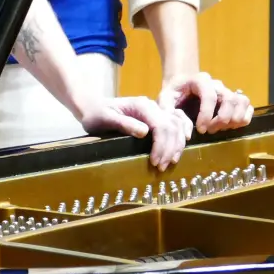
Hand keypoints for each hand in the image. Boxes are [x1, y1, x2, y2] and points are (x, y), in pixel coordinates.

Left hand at [77, 95, 192, 170]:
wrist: (92, 107)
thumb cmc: (96, 115)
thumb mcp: (105, 119)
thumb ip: (124, 124)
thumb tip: (145, 132)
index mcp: (142, 105)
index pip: (161, 125)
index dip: (162, 145)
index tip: (155, 162)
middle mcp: (152, 106)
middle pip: (172, 126)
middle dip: (170, 148)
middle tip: (161, 167)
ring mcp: (156, 110)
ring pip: (177, 125)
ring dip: (176, 144)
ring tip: (169, 162)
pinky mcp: (156, 116)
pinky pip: (176, 122)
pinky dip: (181, 133)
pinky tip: (181, 145)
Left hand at [159, 72, 252, 134]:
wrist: (181, 85)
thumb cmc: (173, 92)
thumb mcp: (164, 97)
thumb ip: (167, 109)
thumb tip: (184, 130)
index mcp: (200, 80)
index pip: (210, 96)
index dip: (207, 115)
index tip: (200, 130)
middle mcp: (217, 84)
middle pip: (230, 99)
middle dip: (221, 119)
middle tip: (209, 131)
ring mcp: (227, 91)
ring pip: (242, 102)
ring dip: (233, 120)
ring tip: (219, 129)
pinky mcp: (234, 100)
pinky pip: (248, 107)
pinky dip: (243, 119)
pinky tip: (229, 127)